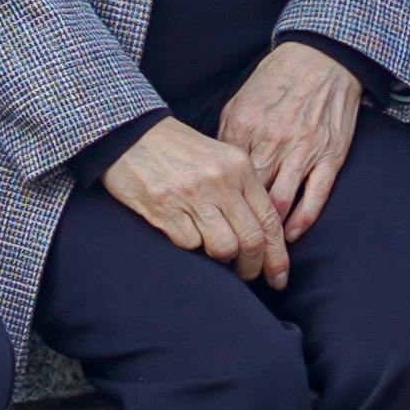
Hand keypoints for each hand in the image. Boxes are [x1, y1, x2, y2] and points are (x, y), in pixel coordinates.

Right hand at [100, 112, 291, 287]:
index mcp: (239, 168)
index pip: (270, 219)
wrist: (130, 133)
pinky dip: (189, 244)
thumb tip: (262, 235)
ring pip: (223, 247)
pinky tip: (182, 230)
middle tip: (246, 274)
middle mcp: (220, 181)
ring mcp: (191, 195)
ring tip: (211, 251)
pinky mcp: (163, 207)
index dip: (277, 255)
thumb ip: (242, 190)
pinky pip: (188, 243)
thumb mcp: (219, 159)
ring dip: (220, 258)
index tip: (279, 277)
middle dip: (252, 266)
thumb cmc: (177, 149)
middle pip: (251, 240)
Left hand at [214, 39, 364, 244]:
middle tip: (233, 250)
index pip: (224, 179)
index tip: (211, 225)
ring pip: (281, 202)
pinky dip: (302, 220)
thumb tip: (212, 173)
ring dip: (270, 231)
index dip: (217, 206)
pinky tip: (290, 235)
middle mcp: (271, 143)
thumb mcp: (238, 105)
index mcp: (243, 129)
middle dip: (241, 226)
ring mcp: (303, 151)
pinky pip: (315, 196)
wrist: (320, 60)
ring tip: (260, 249)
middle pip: (249, 197)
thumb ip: (225, 139)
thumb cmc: (275, 83)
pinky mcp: (330, 156)